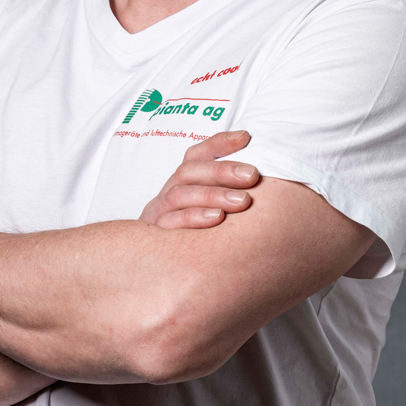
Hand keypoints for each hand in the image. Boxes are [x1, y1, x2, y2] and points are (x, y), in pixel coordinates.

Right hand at [139, 130, 258, 228]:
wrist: (150, 267)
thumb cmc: (192, 233)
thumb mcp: (207, 206)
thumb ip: (226, 188)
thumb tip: (255, 165)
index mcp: (181, 182)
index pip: (196, 155)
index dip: (219, 143)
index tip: (245, 138)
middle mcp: (168, 193)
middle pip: (189, 171)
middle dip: (222, 170)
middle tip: (252, 175)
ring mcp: (158, 213)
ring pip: (181, 195)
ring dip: (213, 195)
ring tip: (242, 201)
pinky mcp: (154, 236)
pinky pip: (170, 223)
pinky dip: (194, 218)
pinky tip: (218, 219)